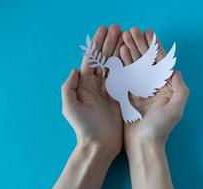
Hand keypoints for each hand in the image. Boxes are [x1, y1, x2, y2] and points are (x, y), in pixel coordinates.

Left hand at [61, 25, 123, 157]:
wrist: (99, 145)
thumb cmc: (84, 128)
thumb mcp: (70, 108)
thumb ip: (69, 88)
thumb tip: (74, 69)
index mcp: (85, 85)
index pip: (92, 60)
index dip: (98, 44)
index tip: (105, 31)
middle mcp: (97, 85)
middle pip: (104, 59)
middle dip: (110, 43)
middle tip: (118, 28)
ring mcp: (110, 90)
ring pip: (115, 66)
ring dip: (120, 50)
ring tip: (127, 37)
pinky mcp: (121, 97)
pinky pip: (125, 78)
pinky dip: (128, 66)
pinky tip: (133, 56)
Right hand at [119, 28, 188, 149]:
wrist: (143, 144)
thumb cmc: (160, 128)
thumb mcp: (176, 109)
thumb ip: (181, 89)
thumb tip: (176, 71)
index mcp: (165, 87)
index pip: (161, 62)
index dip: (155, 47)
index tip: (149, 33)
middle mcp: (153, 85)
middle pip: (147, 60)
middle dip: (140, 44)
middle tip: (132, 30)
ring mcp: (140, 89)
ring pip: (135, 65)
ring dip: (130, 50)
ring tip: (123, 36)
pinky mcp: (128, 94)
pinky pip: (125, 75)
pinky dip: (122, 63)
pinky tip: (118, 53)